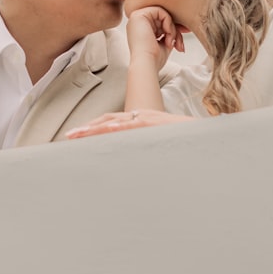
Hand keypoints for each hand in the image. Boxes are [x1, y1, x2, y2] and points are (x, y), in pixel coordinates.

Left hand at [65, 109, 193, 138]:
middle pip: (108, 121)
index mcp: (141, 121)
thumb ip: (143, 146)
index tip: (78, 135)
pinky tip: (105, 132)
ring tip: (77, 135)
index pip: (112, 122)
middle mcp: (141, 117)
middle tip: (69, 136)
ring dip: (94, 128)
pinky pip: (132, 126)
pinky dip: (117, 129)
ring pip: (115, 123)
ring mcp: (147, 119)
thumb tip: (130, 156)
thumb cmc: (183, 141)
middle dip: (87, 128)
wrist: (203, 135)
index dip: (94, 127)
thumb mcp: (158, 143)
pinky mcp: (154, 125)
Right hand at [126, 6, 185, 70]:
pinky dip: (168, 22)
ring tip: (170, 41)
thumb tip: (181, 27)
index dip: (172, 30)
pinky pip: (159, 11)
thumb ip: (169, 33)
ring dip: (171, 27)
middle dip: (174, 30)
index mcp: (140, 30)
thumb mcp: (165, 44)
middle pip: (161, 19)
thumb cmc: (154, 59)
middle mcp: (137, 23)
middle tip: (178, 43)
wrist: (146, 64)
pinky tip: (167, 34)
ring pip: (162, 14)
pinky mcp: (138, 15)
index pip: (160, 24)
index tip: (180, 42)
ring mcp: (136, 18)